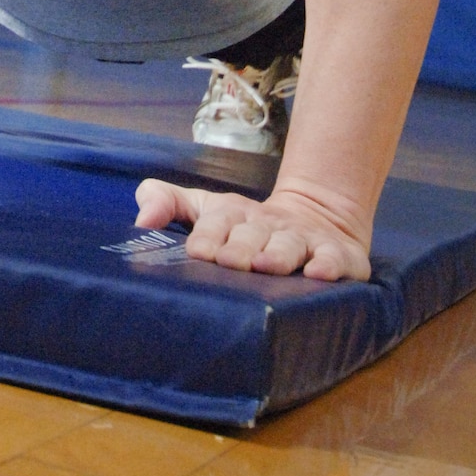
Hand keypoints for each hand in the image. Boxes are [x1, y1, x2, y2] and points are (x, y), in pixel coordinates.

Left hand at [133, 179, 371, 281]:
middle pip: (251, 235)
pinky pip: (333, 259)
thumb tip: (140, 219)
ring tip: (265, 265)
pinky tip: (319, 273)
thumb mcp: (206, 209)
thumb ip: (167, 203)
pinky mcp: (335, 254)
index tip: (198, 251)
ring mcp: (301, 239)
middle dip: (239, 248)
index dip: (208, 235)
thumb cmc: (245, 225)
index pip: (217, 221)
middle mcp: (267, 224)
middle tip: (228, 262)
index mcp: (233, 213)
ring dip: (276, 255)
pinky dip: (327, 265)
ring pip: (288, 247)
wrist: (317, 215)